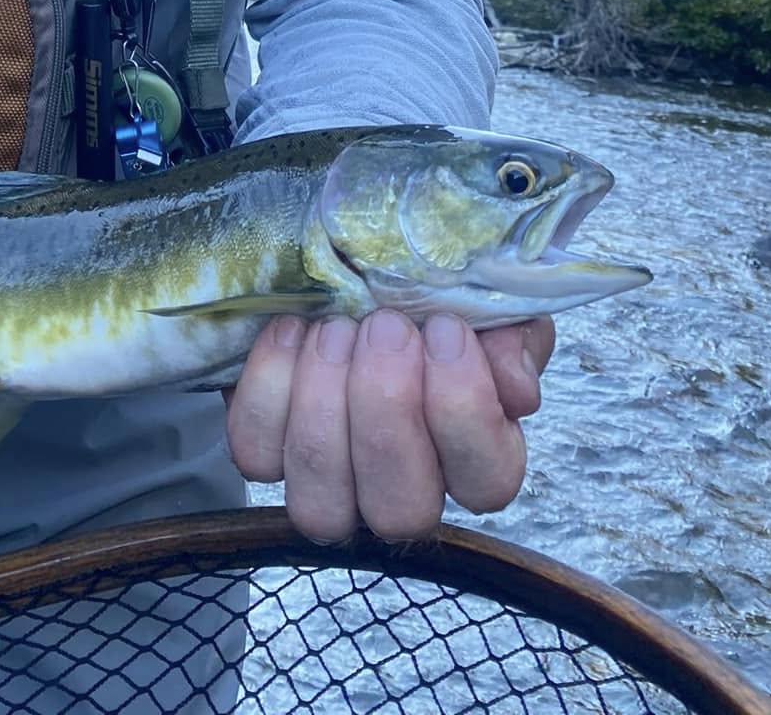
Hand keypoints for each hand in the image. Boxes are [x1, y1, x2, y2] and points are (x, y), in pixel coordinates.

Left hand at [225, 309, 554, 542]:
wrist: (345, 262)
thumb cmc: (426, 292)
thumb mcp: (484, 300)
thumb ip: (512, 337)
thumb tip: (513, 387)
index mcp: (475, 460)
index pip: (487, 482)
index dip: (464, 408)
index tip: (444, 328)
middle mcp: (402, 493)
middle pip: (400, 508)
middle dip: (387, 408)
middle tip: (382, 325)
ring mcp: (330, 487)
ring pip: (322, 504)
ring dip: (324, 409)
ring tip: (334, 330)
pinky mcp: (268, 456)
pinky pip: (257, 454)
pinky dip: (269, 389)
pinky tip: (291, 329)